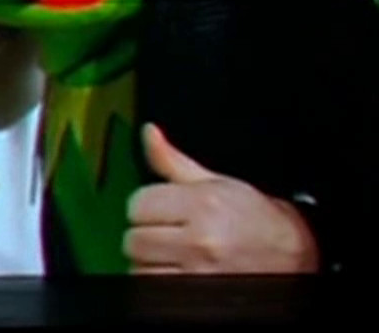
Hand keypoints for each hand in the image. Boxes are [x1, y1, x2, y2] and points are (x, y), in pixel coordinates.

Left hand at [124, 123, 319, 273]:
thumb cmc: (257, 220)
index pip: (138, 205)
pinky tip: (177, 271)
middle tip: (168, 234)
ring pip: (140, 268)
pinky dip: (158, 282)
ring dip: (150, 262)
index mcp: (203, 205)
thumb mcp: (218, 183)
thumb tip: (149, 133)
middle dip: (146, 235)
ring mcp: (200, 274)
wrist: (296, 256)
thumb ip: (173, 161)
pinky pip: (153, 290)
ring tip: (175, 255)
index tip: (160, 211)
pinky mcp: (198, 297)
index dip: (146, 207)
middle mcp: (201, 241)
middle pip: (134, 239)